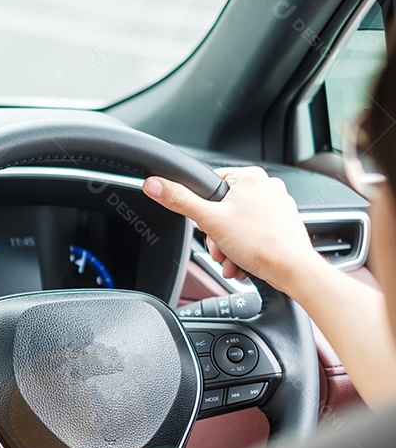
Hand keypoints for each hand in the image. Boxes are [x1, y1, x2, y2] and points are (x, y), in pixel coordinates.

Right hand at [142, 166, 321, 293]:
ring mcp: (277, 205)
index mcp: (250, 177)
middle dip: (217, 236)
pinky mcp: (282, 223)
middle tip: (221, 248)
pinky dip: (244, 248)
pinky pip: (253, 233)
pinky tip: (243, 261)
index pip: (210, 186)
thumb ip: (179, 201)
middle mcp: (267, 186)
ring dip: (228, 246)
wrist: (292, 270)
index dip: (202, 210)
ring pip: (237, 224)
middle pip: (223, 209)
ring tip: (233, 259)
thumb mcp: (210, 221)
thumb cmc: (261, 244)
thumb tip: (154, 184)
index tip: (208, 226)